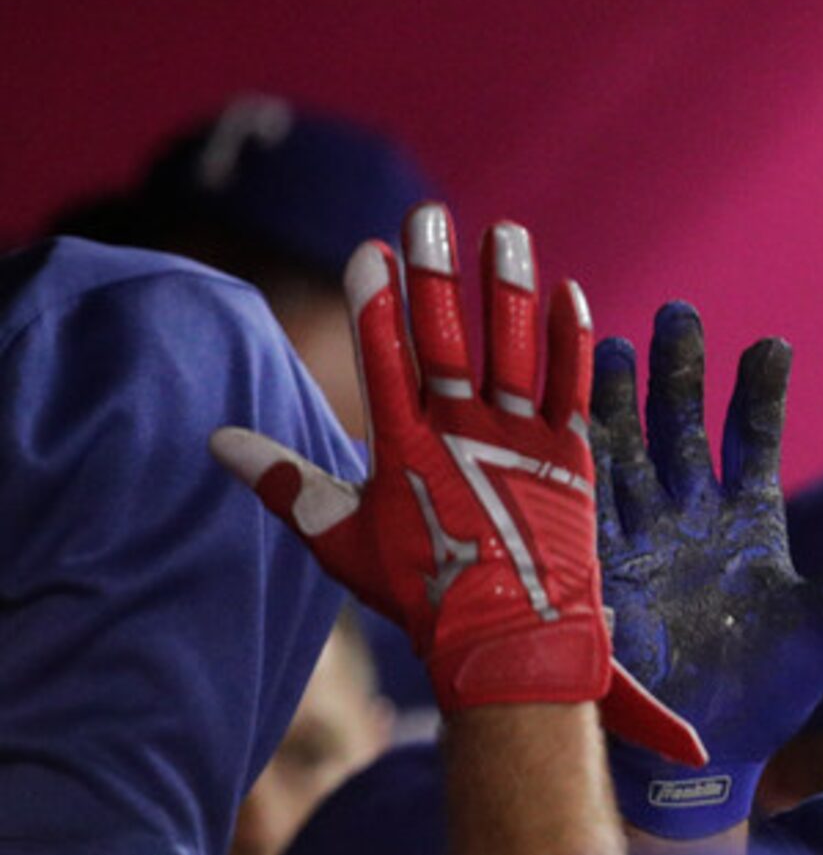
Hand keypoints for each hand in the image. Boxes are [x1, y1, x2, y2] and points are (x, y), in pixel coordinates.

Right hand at [211, 205, 702, 763]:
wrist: (511, 641)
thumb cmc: (420, 594)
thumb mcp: (341, 541)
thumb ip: (284, 484)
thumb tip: (216, 442)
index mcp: (404, 449)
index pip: (385, 358)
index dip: (376, 301)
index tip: (371, 249)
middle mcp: (462, 433)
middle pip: (446, 337)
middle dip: (436, 273)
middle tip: (430, 212)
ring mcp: (519, 441)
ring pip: (514, 348)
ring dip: (507, 285)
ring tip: (504, 231)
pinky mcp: (570, 457)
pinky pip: (573, 386)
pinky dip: (573, 339)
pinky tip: (571, 290)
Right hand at [593, 302, 822, 837]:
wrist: (704, 755)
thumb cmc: (773, 697)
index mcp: (751, 526)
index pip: (755, 440)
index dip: (761, 394)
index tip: (771, 344)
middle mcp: (692, 519)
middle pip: (682, 426)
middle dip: (680, 371)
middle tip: (681, 312)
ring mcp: (642, 538)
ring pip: (627, 449)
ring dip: (620, 398)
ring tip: (617, 340)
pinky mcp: (599, 566)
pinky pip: (583, 498)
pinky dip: (575, 454)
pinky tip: (568, 407)